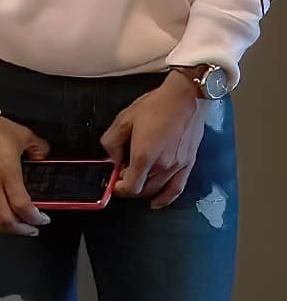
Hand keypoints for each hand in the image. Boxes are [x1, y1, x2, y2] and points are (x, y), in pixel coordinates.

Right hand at [0, 116, 50, 235]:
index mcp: (7, 173)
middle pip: (4, 218)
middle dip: (20, 229)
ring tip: (9, 228)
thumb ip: (37, 147)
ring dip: (0, 228)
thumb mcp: (22, 133)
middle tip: (30, 229)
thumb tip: (42, 156)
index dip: (34, 218)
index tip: (42, 220)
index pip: (22, 206)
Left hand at [101, 71, 208, 208]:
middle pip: (143, 190)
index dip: (118, 188)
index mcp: (145, 156)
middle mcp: (163, 166)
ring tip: (134, 182)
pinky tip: (157, 202)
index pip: (130, 187)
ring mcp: (178, 166)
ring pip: (157, 190)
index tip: (112, 181)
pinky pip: (177, 189)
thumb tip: (112, 158)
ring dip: (144, 190)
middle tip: (120, 177)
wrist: (186, 98)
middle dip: (128, 187)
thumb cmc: (156, 106)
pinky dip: (165, 198)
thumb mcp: (123, 120)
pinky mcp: (189, 164)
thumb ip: (112, 143)